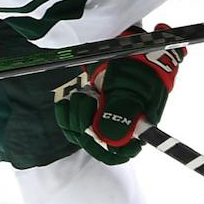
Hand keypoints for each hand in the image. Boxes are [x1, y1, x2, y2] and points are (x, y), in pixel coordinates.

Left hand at [54, 29, 184, 163]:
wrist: (130, 50)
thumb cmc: (138, 68)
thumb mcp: (132, 89)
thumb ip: (123, 114)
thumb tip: (109, 139)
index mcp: (138, 129)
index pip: (119, 154)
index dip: (102, 147)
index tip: (93, 130)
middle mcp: (121, 131)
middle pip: (95, 145)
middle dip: (85, 123)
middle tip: (90, 99)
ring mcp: (103, 122)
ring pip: (80, 135)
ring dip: (76, 114)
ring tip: (86, 93)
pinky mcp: (89, 114)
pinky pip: (70, 125)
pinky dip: (65, 113)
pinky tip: (68, 102)